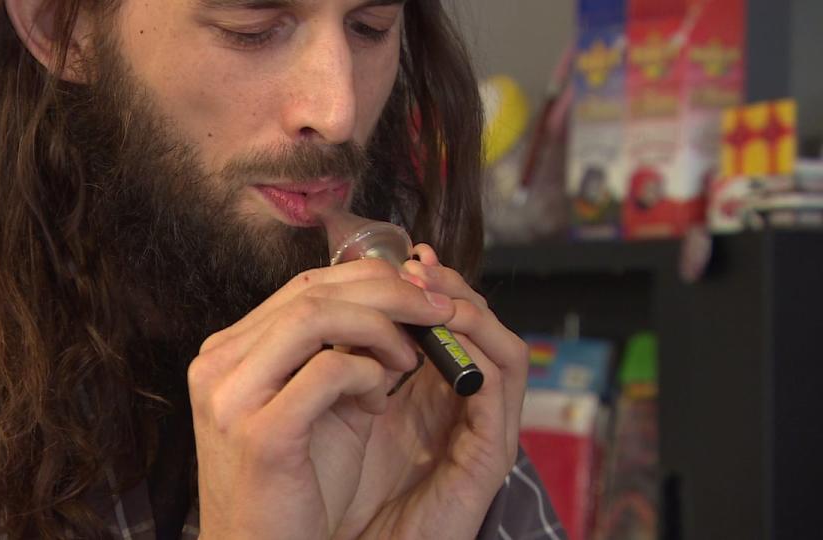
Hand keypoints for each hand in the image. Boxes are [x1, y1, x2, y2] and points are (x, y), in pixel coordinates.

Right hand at [188, 259, 456, 539]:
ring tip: (412, 355)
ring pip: (315, 317)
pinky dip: (368, 374)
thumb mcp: (325, 408)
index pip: (304, 286)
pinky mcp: (260, 434)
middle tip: (437, 310)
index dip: (369, 279)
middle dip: (387, 293)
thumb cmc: (296, 487)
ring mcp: (232, 396)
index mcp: (231, 352)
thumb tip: (403, 313)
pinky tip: (380, 399)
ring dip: (381, 326)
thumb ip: (349, 357)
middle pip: (311, 291)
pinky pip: (327, 372)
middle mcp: (220, 364)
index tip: (420, 292)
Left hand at [334, 244, 528, 539]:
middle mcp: (463, 409)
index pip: (450, 326)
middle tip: (417, 267)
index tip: (403, 259)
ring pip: (503, 350)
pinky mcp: (488, 457)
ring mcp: (482, 432)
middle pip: (481, 330)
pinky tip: (439, 335)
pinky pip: (499, 389)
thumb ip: (352, 364)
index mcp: (431, 396)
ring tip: (429, 290)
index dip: (433, 288)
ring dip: (468, 312)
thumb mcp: (343, 412)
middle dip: (450, 290)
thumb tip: (335, 302)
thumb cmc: (340, 493)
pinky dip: (476, 351)